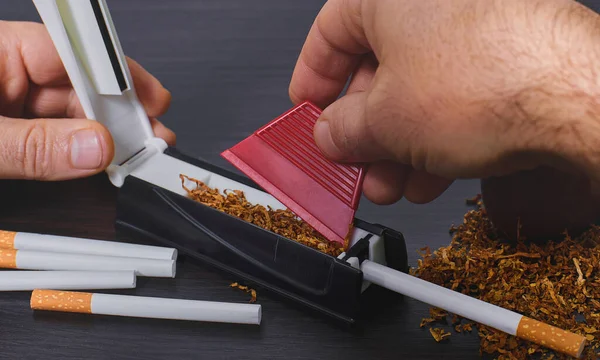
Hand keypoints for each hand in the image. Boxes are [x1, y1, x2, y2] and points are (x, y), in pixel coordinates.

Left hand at [0, 21, 174, 180]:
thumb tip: (95, 148)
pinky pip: (59, 137)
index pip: (72, 51)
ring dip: (108, 136)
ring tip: (138, 154)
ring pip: (74, 114)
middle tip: (154, 137)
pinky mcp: (12, 132)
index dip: (119, 74)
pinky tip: (106, 161)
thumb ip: (34, 146)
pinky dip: (85, 152)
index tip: (152, 98)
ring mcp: (10, 102)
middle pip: (81, 86)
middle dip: (122, 113)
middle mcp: (9, 73)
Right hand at [289, 0, 599, 204]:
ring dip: (398, 145)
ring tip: (393, 182)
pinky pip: (454, 93)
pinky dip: (436, 135)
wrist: (577, 95)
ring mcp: (472, 22)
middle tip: (354, 164)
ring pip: (416, 88)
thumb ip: (342, 129)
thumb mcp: (385, 121)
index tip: (308, 115)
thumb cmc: (490, 83)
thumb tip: (330, 134)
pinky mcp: (504, 50)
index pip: (328, 36)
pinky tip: (431, 172)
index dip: (312, 84)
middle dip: (361, 131)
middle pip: (375, 69)